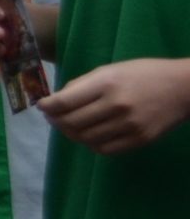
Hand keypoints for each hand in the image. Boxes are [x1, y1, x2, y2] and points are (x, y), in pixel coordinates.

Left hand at [40, 60, 189, 154]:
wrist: (183, 88)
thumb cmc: (143, 74)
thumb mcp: (111, 70)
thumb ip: (83, 84)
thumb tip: (57, 100)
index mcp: (106, 83)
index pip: (65, 102)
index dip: (48, 107)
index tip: (42, 107)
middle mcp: (116, 105)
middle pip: (73, 122)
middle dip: (56, 121)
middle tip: (53, 118)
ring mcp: (129, 125)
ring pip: (86, 138)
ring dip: (72, 134)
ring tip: (69, 127)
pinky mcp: (140, 140)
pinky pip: (105, 149)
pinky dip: (92, 144)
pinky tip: (90, 135)